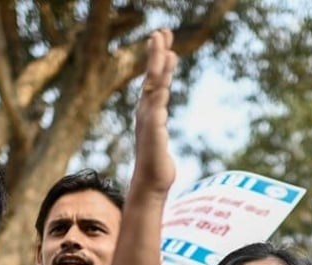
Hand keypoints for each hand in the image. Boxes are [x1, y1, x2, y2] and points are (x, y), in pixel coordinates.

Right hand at [132, 29, 177, 194]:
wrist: (150, 183)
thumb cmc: (156, 159)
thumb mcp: (159, 129)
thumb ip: (159, 112)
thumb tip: (160, 95)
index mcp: (148, 109)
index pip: (153, 77)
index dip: (157, 56)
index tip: (163, 36)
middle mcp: (145, 112)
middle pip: (151, 77)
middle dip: (156, 54)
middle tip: (161, 32)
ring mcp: (148, 123)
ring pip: (153, 91)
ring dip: (159, 71)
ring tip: (166, 51)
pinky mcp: (152, 136)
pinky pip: (156, 114)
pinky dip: (158, 100)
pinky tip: (162, 88)